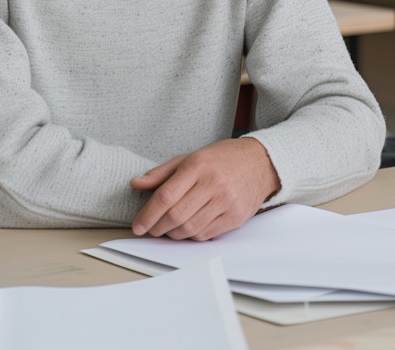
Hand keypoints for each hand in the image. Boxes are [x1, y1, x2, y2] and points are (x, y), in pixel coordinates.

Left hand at [130, 136, 279, 240]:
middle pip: (176, 216)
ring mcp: (226, 202)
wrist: (258, 163)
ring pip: (190, 229)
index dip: (148, 214)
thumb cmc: (221, 159)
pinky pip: (206, 235)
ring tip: (167, 228)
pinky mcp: (235, 217)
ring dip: (173, 234)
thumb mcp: (189, 158)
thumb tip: (136, 184)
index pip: (166, 196)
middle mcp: (212, 184)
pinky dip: (191, 235)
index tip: (137, 225)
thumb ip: (161, 173)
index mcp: (197, 166)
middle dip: (157, 227)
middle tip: (149, 229)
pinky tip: (187, 228)